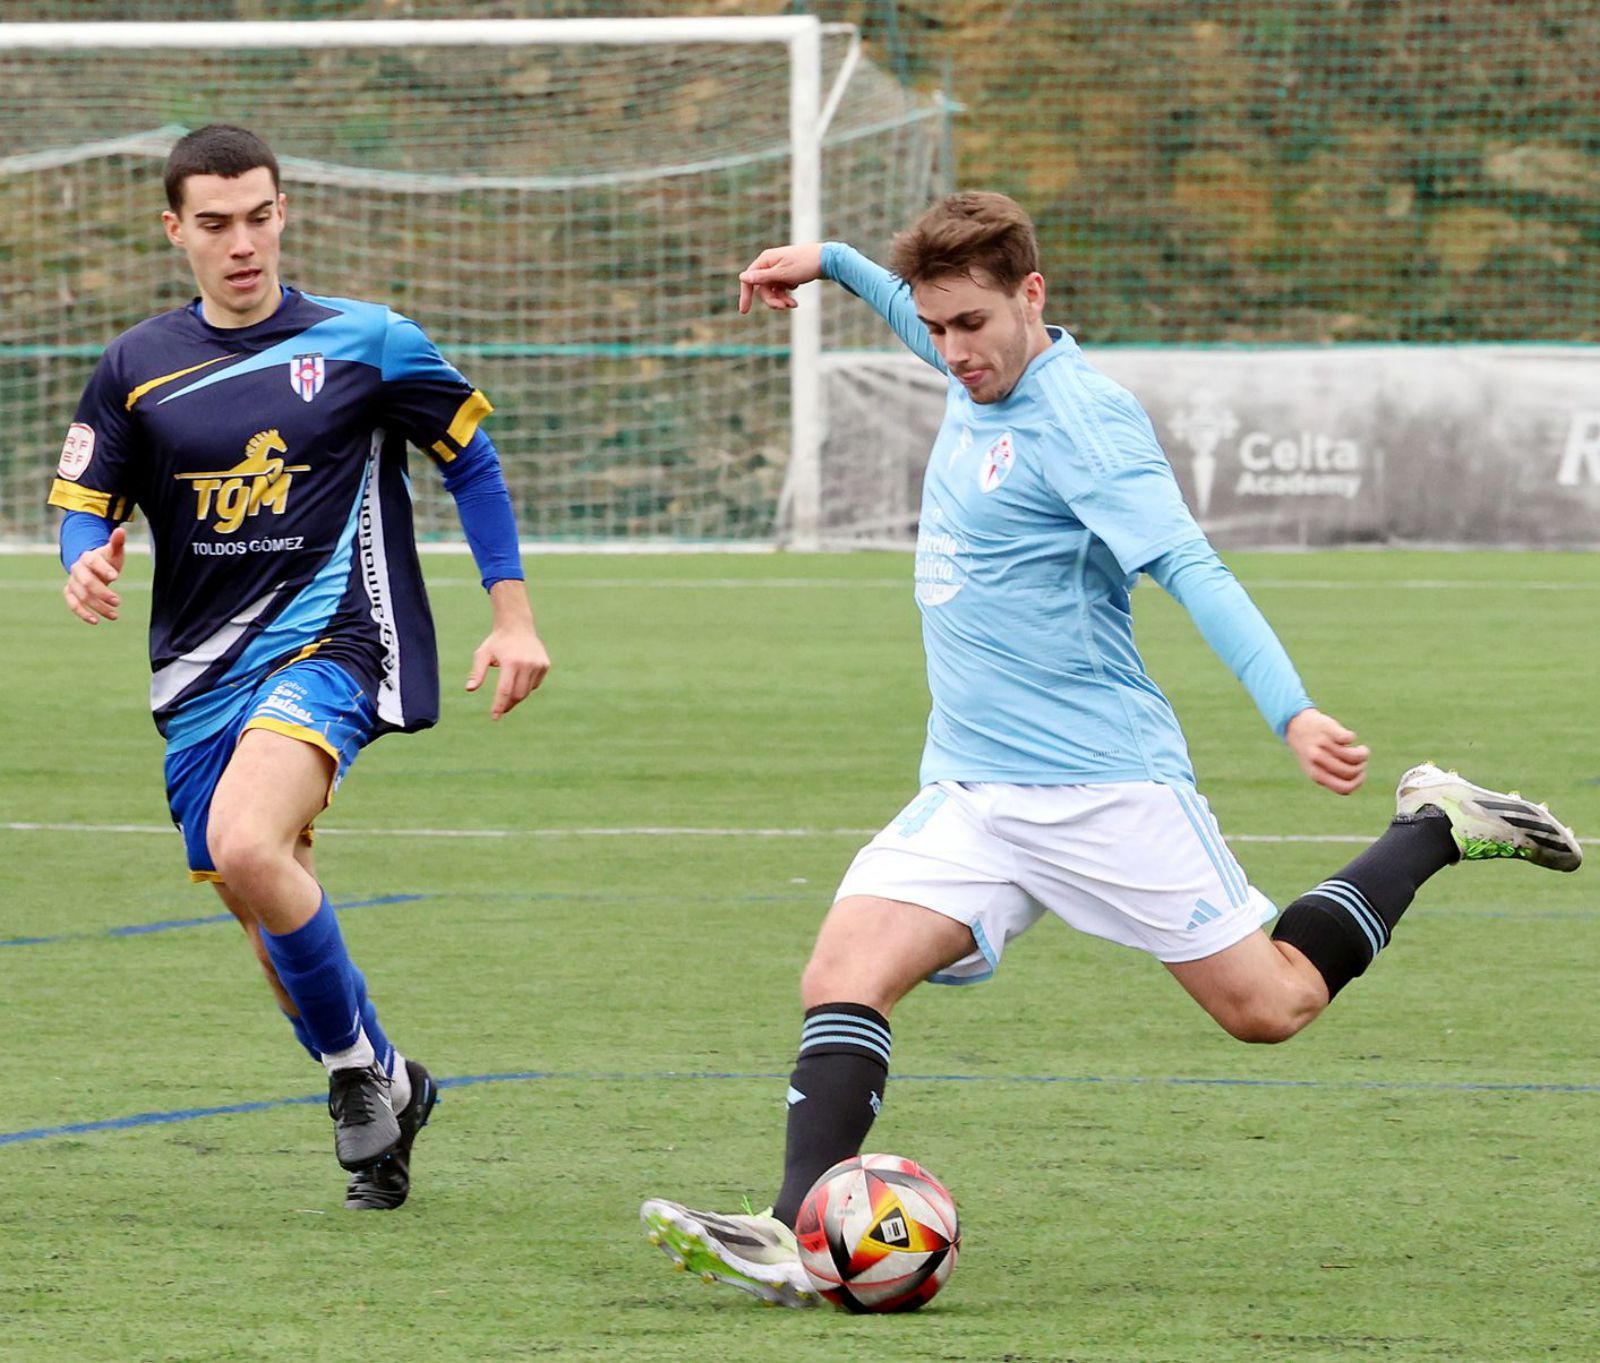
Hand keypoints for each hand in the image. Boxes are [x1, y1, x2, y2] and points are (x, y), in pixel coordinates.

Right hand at [64, 525, 125, 624]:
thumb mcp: (114, 552)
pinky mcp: (70, 592)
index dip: (103, 569)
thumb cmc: (107, 559)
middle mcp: (77, 569)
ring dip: (97, 607)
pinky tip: (95, 621)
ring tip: (115, 616)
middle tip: (118, 602)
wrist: (92, 566)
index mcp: (89, 557)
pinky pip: (72, 603)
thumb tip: (121, 530)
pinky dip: (81, 612)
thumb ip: (117, 543)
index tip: (115, 577)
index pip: (93, 562)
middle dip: (102, 593)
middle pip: (86, 582)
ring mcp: (72, 581)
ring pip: (81, 595)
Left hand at [465, 582, 550, 719]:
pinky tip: (519, 678)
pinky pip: (535, 684)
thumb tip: (469, 689)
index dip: (499, 706)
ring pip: (527, 691)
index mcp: (511, 662)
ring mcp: (538, 664)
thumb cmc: (497, 642)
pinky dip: (526, 687)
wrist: (517, 626)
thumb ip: (476, 672)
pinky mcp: (545, 665)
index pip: (505, 690)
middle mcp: (527, 664)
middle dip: (508, 704)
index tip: (495, 717)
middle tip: (501, 709)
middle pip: (518, 694)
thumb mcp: (482, 654)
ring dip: (517, 696)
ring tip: (508, 693)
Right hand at [738, 242, 824, 313]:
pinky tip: (796, 299)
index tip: (744, 312)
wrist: (827, 259)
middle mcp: (770, 263)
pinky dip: (787, 296)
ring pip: (773, 290)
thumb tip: (742, 277)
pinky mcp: (788, 273)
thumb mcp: (782, 274)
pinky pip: (782, 289)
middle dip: (772, 300)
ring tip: (794, 305)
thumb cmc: (804, 265)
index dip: (746, 295)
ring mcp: (779, 268)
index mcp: (766, 260)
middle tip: (785, 308)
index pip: (749, 280)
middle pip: (763, 288)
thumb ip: (762, 277)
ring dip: (781, 300)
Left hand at [1285, 708, 1368, 795]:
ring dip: (1363, 753)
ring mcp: (1322, 744)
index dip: (1358, 782)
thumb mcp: (1317, 769)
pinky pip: (1349, 738)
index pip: (1344, 788)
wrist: (1295, 725)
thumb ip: (1333, 777)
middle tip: (1360, 759)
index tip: (1361, 773)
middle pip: (1350, 771)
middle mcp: (1317, 760)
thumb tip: (1359, 775)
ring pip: (1353, 756)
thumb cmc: (1313, 751)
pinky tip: (1349, 738)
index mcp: (1316, 774)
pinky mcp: (1327, 729)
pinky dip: (1353, 738)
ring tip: (1361, 749)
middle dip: (1361, 766)